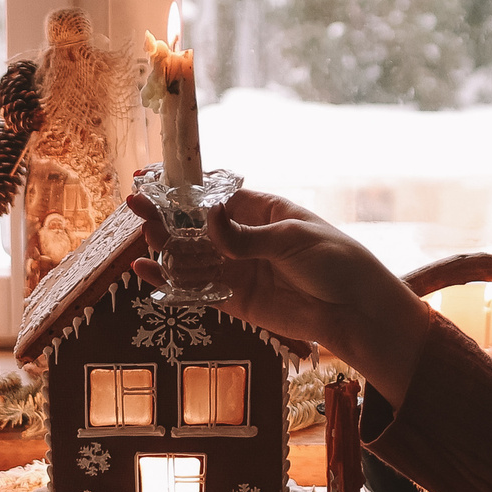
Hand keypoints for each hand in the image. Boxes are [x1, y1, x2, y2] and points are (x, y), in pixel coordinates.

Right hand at [126, 191, 433, 400]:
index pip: (216, 196)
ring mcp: (238, 269)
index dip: (185, 191)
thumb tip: (210, 217)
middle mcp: (245, 238)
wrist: (356, 311)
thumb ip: (246, 236)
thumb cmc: (336, 262)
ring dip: (164, 248)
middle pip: (196, 227)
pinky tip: (147, 272)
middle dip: (166, 217)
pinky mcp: (235, 300)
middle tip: (135, 206)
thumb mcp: (292, 240)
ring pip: (192, 257)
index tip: (154, 180)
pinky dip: (172, 282)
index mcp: (263, 211)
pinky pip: (198, 289)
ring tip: (139, 238)